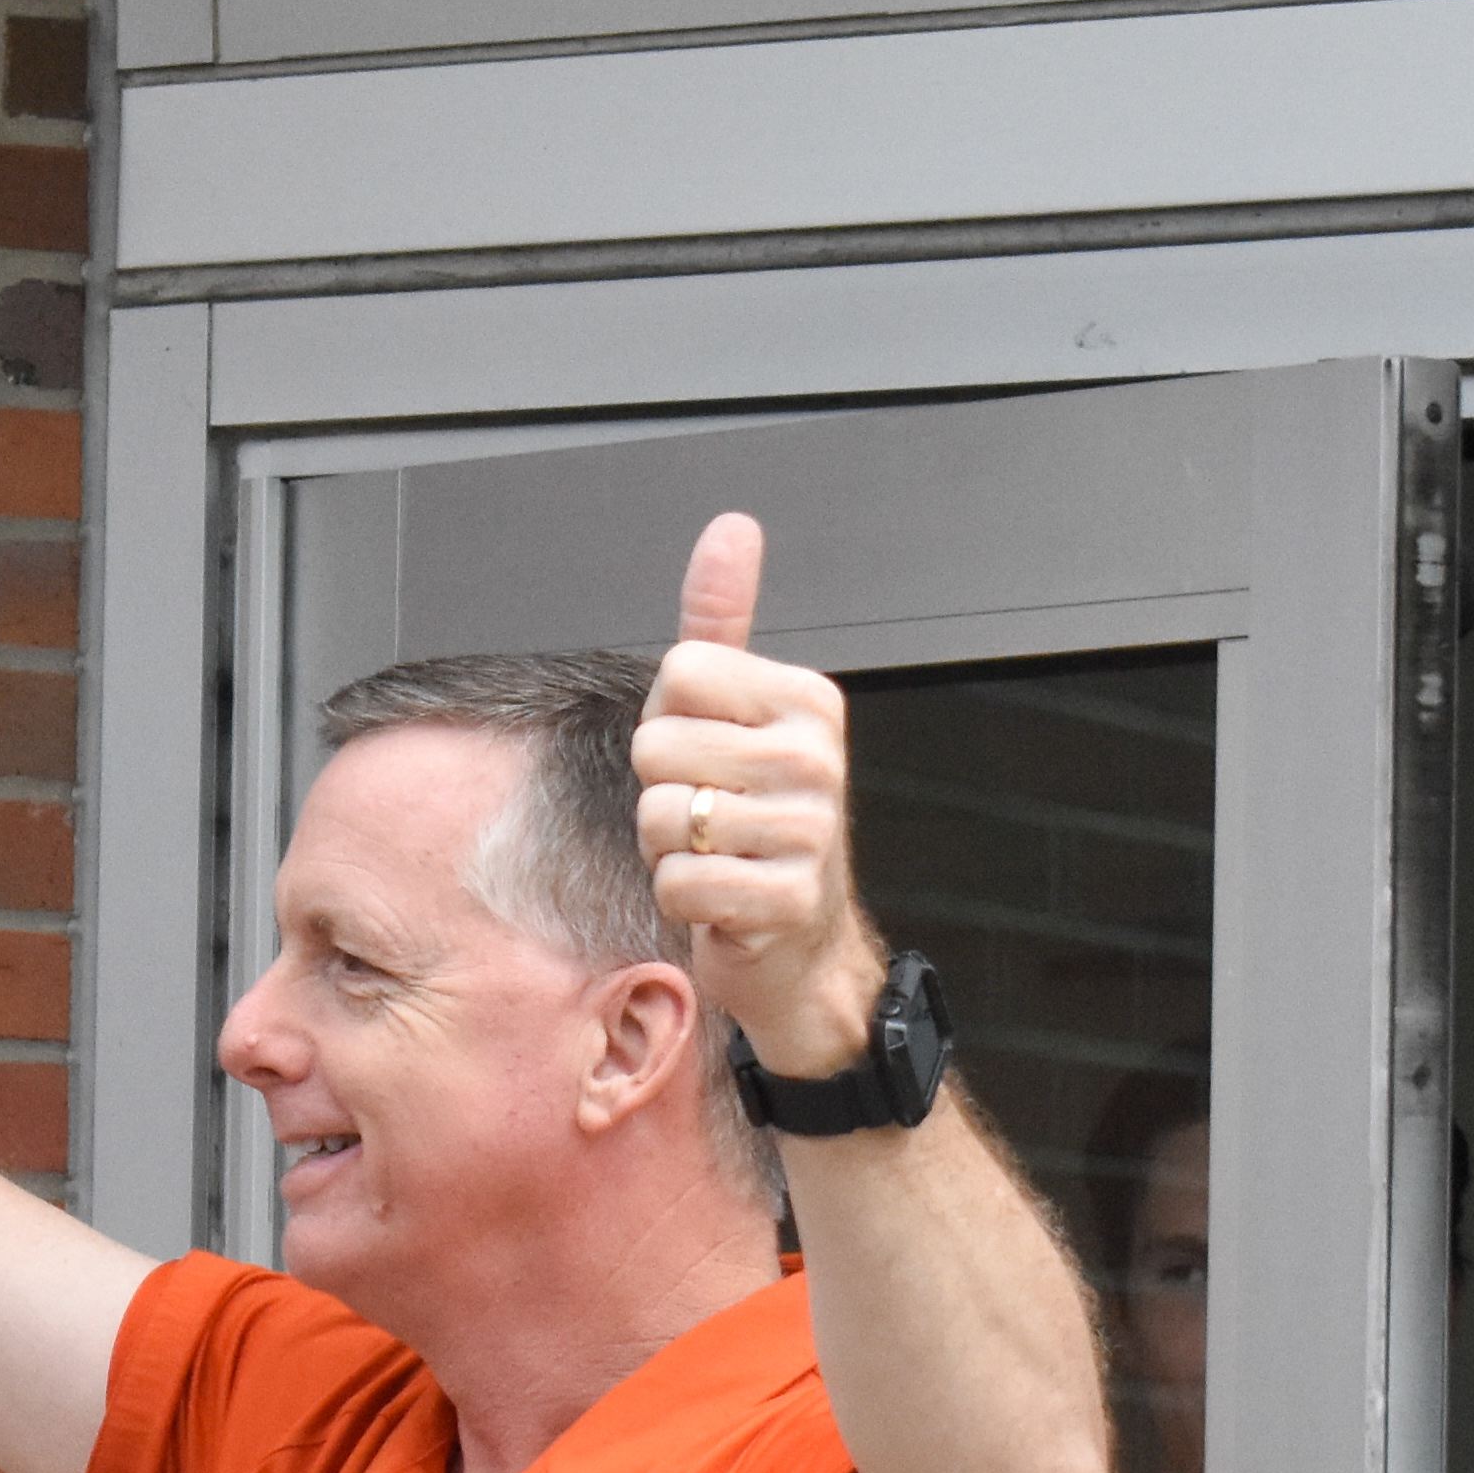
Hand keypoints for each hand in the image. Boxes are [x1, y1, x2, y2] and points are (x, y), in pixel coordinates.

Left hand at [630, 513, 879, 1078]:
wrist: (801, 946)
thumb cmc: (756, 822)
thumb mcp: (739, 714)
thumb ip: (724, 622)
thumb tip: (732, 526)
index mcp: (805, 699)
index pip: (677, 671)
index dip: (669, 722)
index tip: (711, 758)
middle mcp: (816, 756)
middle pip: (657, 745)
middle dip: (662, 791)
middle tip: (711, 818)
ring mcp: (809, 828)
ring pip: (661, 815)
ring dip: (667, 850)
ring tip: (716, 857)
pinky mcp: (789, 898)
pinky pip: (678, 881)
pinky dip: (682, 899)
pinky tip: (721, 899)